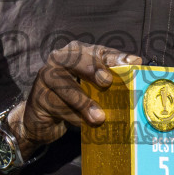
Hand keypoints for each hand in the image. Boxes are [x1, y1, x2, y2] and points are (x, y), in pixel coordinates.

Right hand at [9, 42, 140, 155]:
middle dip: (92, 68)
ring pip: (65, 85)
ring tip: (98, 117)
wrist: (42, 117)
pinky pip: (57, 106)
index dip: (114, 56)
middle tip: (107, 81)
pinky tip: (82, 124)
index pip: (98, 51)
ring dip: (83, 102)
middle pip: (76, 59)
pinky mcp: (38, 97)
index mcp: (77, 52)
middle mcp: (59, 59)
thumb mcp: (91, 87)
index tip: (131, 62)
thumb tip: (135, 70)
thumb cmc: (73, 97)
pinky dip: (72, 116)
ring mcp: (46, 76)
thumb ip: (110, 80)